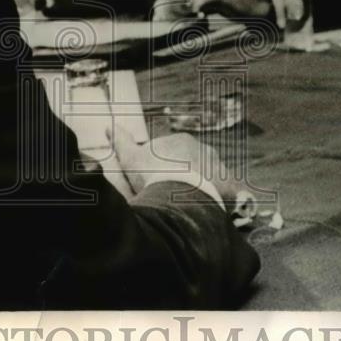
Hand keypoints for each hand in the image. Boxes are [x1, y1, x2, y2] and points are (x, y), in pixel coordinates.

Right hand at [110, 126, 236, 204]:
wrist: (179, 196)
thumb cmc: (154, 175)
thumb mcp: (131, 158)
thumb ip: (121, 141)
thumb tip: (108, 126)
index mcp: (182, 141)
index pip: (172, 154)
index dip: (162, 171)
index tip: (155, 186)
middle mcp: (204, 150)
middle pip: (192, 166)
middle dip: (184, 179)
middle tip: (171, 200)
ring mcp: (219, 168)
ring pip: (209, 180)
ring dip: (202, 191)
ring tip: (190, 210)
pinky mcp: (231, 187)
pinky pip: (230, 194)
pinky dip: (223, 203)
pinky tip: (214, 214)